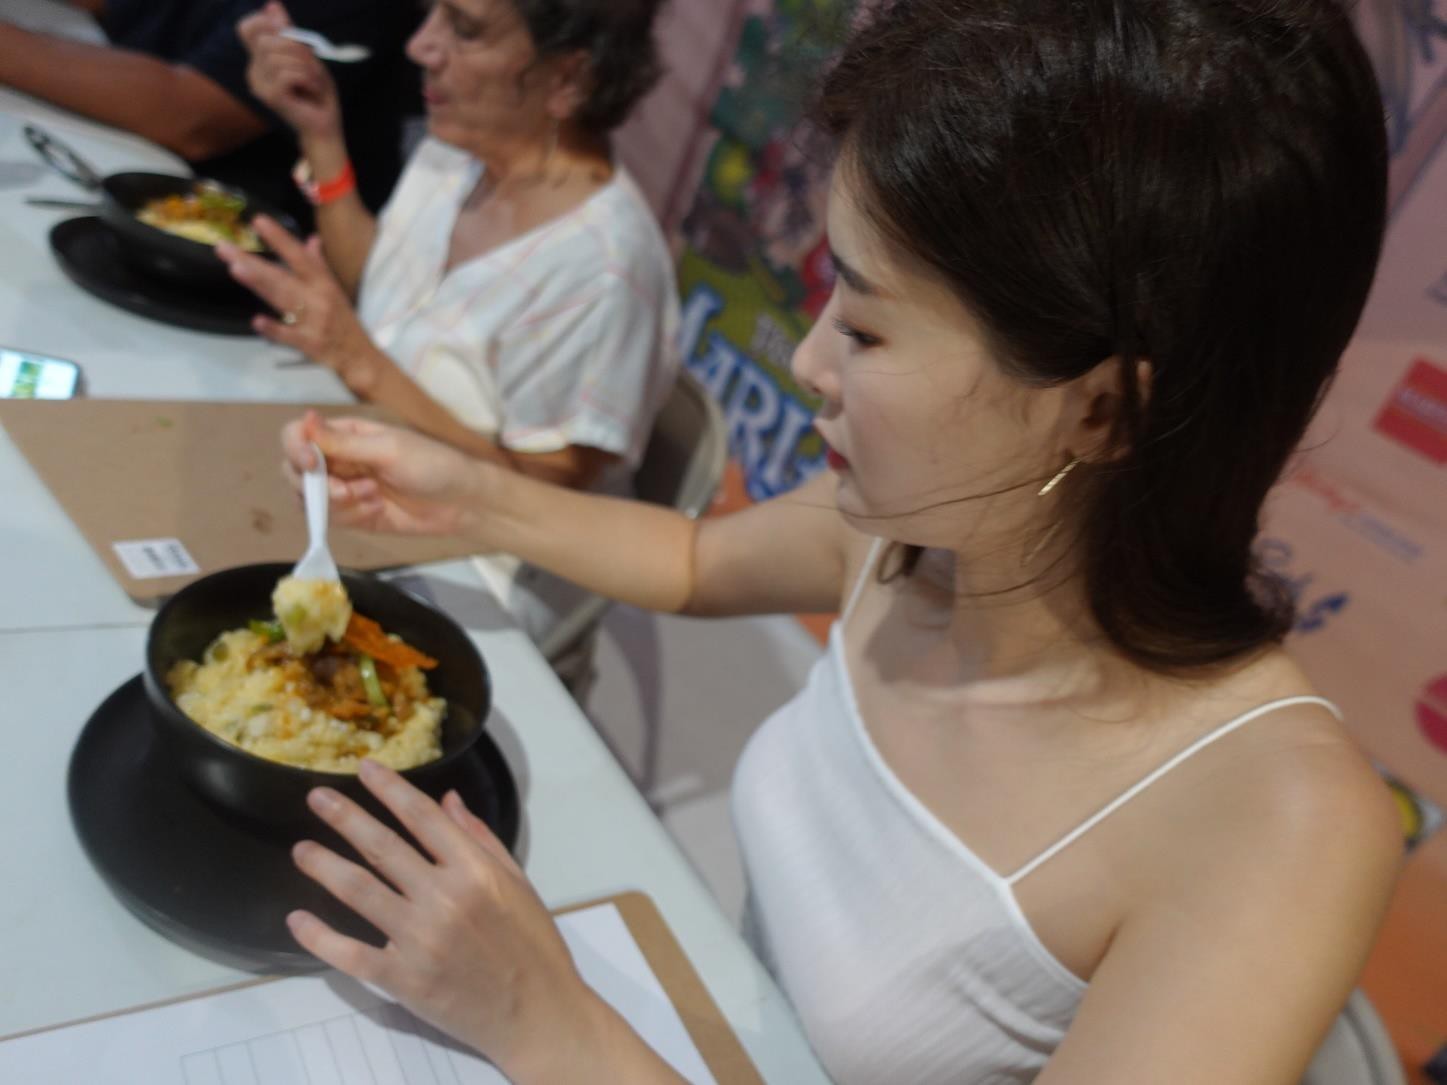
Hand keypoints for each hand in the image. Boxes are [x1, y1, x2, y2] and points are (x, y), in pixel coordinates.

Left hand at [218, 217, 377, 386]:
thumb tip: (311, 239)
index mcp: (323, 283)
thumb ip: (319, 264)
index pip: (298, 255)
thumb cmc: (344, 322)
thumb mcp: (335, 290)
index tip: (258, 221)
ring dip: (259, 284)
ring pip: (282, 299)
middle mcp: (318, 298)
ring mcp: (313, 321)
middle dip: (252, 261)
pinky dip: (274, 329)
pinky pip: (289, 335)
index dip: (279, 238)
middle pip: (281, 276)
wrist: (359, 356)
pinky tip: (257, 321)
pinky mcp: (309, 343)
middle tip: (224, 247)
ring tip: (235, 268)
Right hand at [238, 1, 341, 139]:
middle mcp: (254, 72)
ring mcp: (260, 85)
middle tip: (312, 65)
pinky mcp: (270, 97)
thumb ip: (288, 32)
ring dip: (305, 66)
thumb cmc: (316, 91)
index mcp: (259, 60)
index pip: (246, 28)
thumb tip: (272, 4)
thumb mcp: (305, 56)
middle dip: (296, 48)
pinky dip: (306, 78)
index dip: (266, 23)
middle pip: (268, 40)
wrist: (325, 124)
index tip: (288, 30)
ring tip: (314, 80)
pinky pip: (287, 73)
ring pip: (278, 56)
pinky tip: (312, 89)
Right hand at [282, 410, 490, 536]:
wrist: (462, 502)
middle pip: (294, 471)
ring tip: (375, 498)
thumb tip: (305, 419)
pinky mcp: (354, 515)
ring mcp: (344, 489)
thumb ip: (343, 443)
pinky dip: (352, 516)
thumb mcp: (388, 449)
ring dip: (339, 503)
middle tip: (350, 490)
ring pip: (310, 500)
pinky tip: (379, 509)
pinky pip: (332, 520)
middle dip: (318, 485)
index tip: (312, 463)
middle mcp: (338, 460)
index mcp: (344, 435)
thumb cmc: (432, 464)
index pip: (296, 436)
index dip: (295, 449)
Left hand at [288, 761, 607, 1077]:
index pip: (422, 818)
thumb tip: (448, 799)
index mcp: (475, 871)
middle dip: (346, 817)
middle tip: (316, 797)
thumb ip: (480, 838)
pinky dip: (320, 937)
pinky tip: (298, 919)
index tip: (365, 768)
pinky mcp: (403, 979)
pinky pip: (351, 954)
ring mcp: (420, 940)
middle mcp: (444, 898)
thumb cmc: (533, 945)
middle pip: (383, 847)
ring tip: (302, 849)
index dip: (390, 789)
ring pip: (360, 891)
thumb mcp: (518, 882)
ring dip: (325, 866)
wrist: (537, 1012)